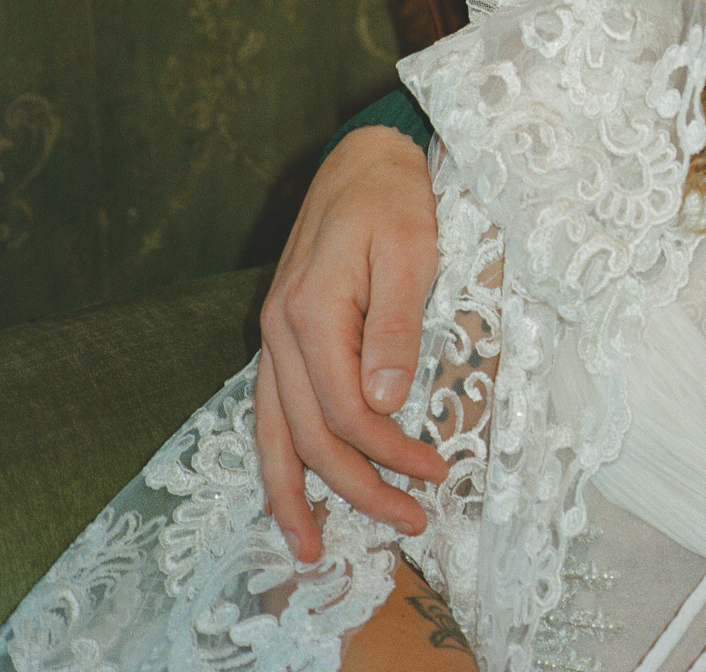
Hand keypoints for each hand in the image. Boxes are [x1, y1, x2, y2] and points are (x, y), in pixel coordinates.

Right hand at [256, 123, 448, 560]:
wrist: (365, 158)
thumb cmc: (396, 200)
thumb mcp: (412, 253)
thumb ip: (397, 328)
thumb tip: (386, 403)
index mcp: (311, 313)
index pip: (345, 411)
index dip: (389, 452)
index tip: (436, 472)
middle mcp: (280, 332)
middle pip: (308, 434)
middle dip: (355, 488)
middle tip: (409, 523)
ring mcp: (274, 335)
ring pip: (272, 431)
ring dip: (294, 492)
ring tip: (310, 547)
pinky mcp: (283, 335)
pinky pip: (269, 409)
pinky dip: (277, 455)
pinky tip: (290, 486)